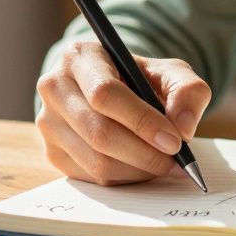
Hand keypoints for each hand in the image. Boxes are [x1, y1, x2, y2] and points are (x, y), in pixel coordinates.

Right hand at [36, 40, 211, 185]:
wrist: (112, 92)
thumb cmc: (140, 80)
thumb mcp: (170, 72)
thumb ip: (187, 91)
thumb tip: (183, 127)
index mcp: (79, 57)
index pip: (105, 94)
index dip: (142, 121)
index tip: (175, 141)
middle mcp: (54, 87)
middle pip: (99, 132)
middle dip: (145, 153)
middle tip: (176, 161)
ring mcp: (48, 122)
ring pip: (96, 160)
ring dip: (138, 169)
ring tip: (164, 164)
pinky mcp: (52, 152)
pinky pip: (91, 177)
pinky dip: (125, 178)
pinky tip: (142, 166)